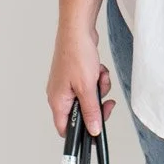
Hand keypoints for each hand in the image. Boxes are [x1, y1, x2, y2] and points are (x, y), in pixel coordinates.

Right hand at [46, 23, 116, 137]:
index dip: (80, 134)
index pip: (65, 129)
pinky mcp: (75, 75)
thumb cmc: (75, 54)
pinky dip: (97, 79)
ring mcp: (67, 84)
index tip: (95, 130)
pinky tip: (99, 70)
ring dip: (99, 90)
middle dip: (96, 106)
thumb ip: (91, 111)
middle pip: (80, 113)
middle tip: (106, 103)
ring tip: (100, 78)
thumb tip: (93, 129)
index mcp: (58, 101)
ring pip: (88, 98)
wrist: (78, 30)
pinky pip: (90, 85)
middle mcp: (60, 95)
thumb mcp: (87, 88)